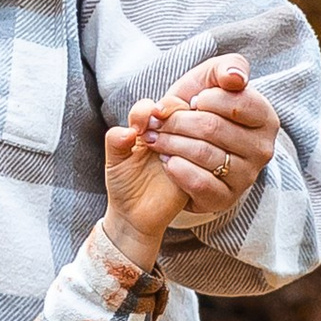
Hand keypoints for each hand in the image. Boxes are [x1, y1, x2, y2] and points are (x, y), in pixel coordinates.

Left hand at [100, 117, 210, 260]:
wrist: (133, 215)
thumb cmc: (124, 182)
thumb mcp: (114, 158)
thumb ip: (115, 139)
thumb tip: (130, 131)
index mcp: (164, 127)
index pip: (174, 104)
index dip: (161, 109)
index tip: (141, 126)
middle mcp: (184, 139)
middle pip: (194, 116)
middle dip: (170, 125)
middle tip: (150, 142)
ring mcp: (195, 159)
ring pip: (203, 139)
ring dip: (177, 143)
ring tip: (159, 158)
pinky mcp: (204, 180)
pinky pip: (206, 168)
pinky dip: (184, 165)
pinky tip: (169, 169)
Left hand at [125, 54, 277, 224]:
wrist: (176, 152)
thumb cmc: (195, 111)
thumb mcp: (206, 81)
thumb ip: (224, 68)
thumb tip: (236, 79)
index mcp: (265, 117)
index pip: (234, 101)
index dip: (203, 99)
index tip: (189, 102)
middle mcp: (263, 149)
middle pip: (212, 127)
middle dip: (177, 121)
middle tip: (158, 122)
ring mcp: (248, 176)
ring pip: (204, 153)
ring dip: (170, 143)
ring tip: (156, 138)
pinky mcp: (226, 199)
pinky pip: (200, 183)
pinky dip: (176, 168)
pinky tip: (166, 160)